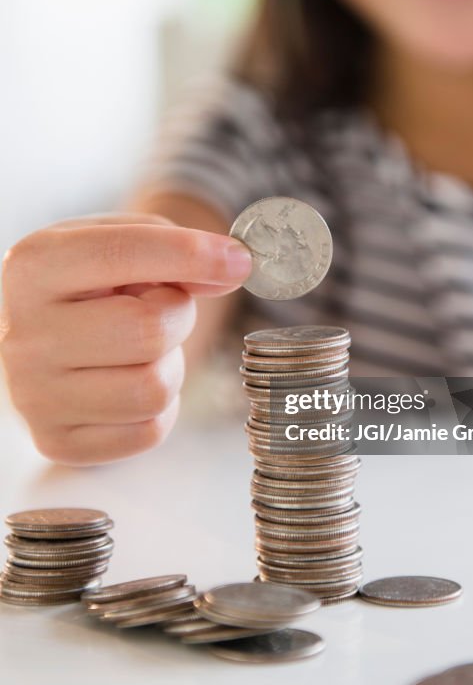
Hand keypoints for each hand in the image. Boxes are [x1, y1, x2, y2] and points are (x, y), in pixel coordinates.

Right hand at [0, 213, 251, 464]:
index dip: (191, 255)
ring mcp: (34, 396)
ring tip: (144, 349)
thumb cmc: (90, 283)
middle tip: (164, 308)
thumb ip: (176, 247)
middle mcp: (22, 334)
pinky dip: (160, 407)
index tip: (237, 261)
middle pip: (147, 330)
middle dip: (178, 316)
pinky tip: (132, 381)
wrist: (45, 335)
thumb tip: (231, 269)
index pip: (121, 254)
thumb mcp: (121, 241)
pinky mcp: (58, 442)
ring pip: (153, 389)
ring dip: (170, 365)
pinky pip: (149, 431)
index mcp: (32, 267)